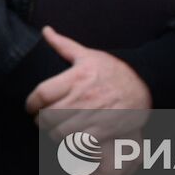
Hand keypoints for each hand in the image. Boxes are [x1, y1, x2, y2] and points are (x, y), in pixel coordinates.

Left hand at [25, 26, 151, 142]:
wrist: (144, 84)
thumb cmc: (113, 69)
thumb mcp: (88, 54)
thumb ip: (63, 45)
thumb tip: (45, 30)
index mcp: (77, 76)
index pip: (42, 94)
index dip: (30, 104)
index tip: (30, 107)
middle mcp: (84, 96)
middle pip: (48, 116)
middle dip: (40, 120)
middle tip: (40, 119)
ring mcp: (94, 114)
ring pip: (60, 132)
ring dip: (52, 133)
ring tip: (53, 128)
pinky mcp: (104, 129)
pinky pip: (78, 143)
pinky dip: (70, 143)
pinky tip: (70, 137)